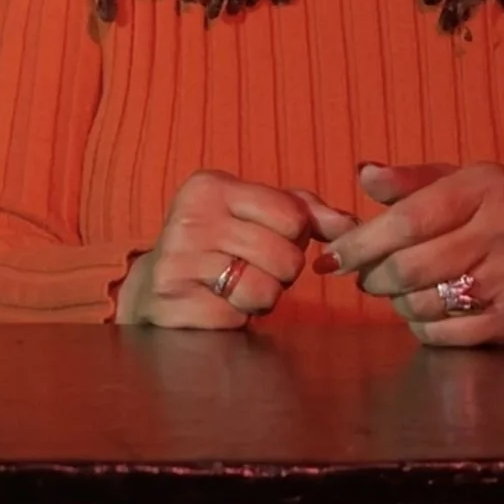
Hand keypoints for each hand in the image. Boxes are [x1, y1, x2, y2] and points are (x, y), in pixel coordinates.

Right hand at [119, 169, 356, 327]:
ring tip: (237, 286)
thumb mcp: (255, 212)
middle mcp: (190, 217)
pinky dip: (236, 317)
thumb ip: (305, 211)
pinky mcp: (172, 300)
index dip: (294, 236)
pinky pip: (237, 316)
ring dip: (261, 297)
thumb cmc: (218, 243)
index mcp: (211, 186)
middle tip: (254, 268)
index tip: (268, 237)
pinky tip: (217, 303)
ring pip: (264, 290)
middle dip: (282, 272)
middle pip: (284, 257)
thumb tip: (349, 225)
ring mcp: (178, 259)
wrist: (154, 283)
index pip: (292, 216)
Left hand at [315, 161, 503, 346]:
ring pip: (423, 302)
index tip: (331, 258)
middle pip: (410, 267)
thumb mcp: (451, 183)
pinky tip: (425, 311)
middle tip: (366, 277)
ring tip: (400, 290)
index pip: (406, 220)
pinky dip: (422, 326)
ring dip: (397, 302)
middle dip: (374, 277)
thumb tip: (364, 174)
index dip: (361, 243)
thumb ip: (404, 181)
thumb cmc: (484, 216)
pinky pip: (444, 332)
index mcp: (486, 187)